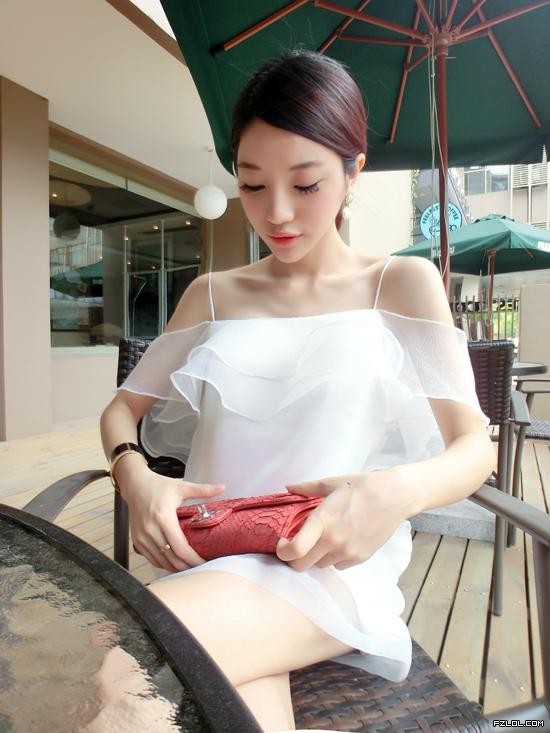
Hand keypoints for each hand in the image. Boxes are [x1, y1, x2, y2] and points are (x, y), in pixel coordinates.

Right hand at [123, 467, 224, 571]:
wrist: (135, 485)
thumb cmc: (157, 486)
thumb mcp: (181, 487)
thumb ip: (203, 490)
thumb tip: (222, 488)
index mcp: (163, 517)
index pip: (180, 548)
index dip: (194, 559)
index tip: (205, 562)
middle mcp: (151, 530)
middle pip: (172, 559)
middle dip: (187, 567)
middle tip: (201, 568)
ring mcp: (142, 537)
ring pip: (161, 562)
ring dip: (176, 568)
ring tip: (190, 567)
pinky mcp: (137, 541)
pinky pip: (152, 559)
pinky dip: (164, 564)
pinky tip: (175, 562)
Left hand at [276, 471, 405, 570]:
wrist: (394, 496)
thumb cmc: (361, 487)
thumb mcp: (331, 483)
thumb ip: (306, 488)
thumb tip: (288, 487)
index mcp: (323, 521)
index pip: (295, 550)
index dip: (282, 551)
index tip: (282, 543)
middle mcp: (333, 541)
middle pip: (302, 565)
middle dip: (295, 558)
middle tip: (296, 545)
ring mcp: (347, 552)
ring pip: (320, 565)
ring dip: (316, 556)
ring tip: (322, 539)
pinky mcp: (360, 558)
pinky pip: (338, 565)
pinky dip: (333, 558)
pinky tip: (339, 541)